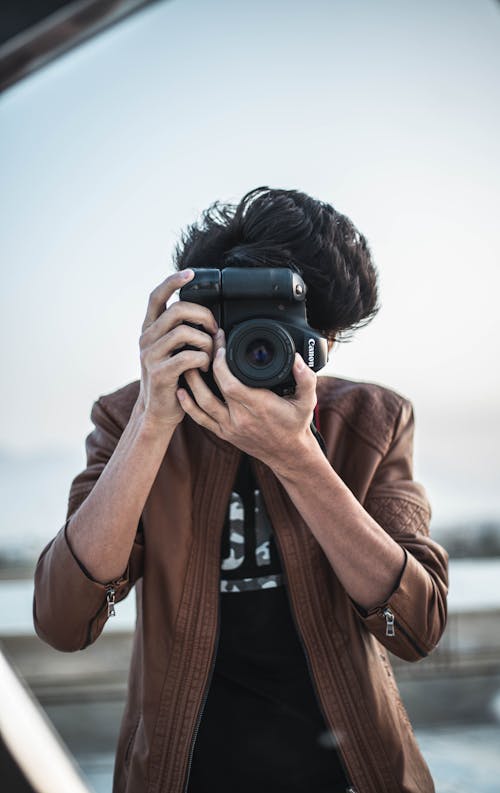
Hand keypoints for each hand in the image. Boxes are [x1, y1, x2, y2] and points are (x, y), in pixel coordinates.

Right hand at [137, 270, 218, 430]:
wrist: (159, 411)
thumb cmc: (173, 378)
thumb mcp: (172, 350)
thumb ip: (181, 331)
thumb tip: (206, 315)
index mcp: (150, 329)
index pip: (156, 296)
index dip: (173, 281)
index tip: (191, 273)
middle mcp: (146, 338)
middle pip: (177, 310)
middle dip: (203, 315)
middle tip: (215, 329)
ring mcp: (150, 355)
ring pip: (185, 332)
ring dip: (206, 341)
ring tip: (211, 354)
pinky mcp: (159, 373)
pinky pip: (188, 356)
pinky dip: (203, 360)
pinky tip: (204, 368)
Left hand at [177, 330, 317, 471]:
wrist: (288, 455)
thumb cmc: (296, 426)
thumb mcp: (307, 401)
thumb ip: (306, 379)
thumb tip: (297, 359)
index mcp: (259, 406)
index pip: (230, 382)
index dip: (221, 362)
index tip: (221, 344)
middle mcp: (240, 418)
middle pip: (213, 389)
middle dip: (206, 364)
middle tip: (204, 345)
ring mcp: (229, 427)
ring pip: (202, 403)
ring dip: (191, 382)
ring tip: (187, 362)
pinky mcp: (223, 433)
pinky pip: (200, 419)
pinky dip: (188, 405)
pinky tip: (180, 391)